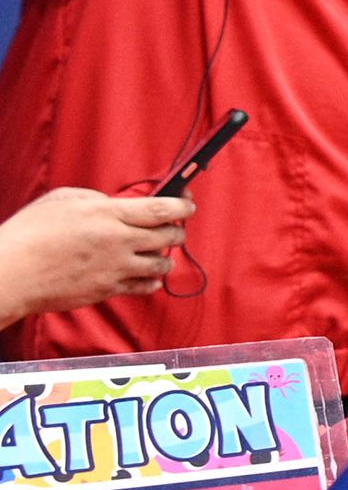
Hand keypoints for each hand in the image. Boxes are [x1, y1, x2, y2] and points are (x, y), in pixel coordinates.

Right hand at [0, 187, 190, 322]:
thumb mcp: (62, 200)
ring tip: (156, 252)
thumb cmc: (29, 233)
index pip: (162, 208)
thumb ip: (96, 199)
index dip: (183, 205)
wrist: (11, 273)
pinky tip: (147, 277)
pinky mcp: (108, 290)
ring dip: (164, 257)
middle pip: (169, 236)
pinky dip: (150, 281)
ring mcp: (116, 268)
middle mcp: (119, 241)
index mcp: (109, 214)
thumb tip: (114, 204)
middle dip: (177, 230)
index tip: (188, 203)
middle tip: (173, 228)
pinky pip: (144, 287)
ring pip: (162, 264)